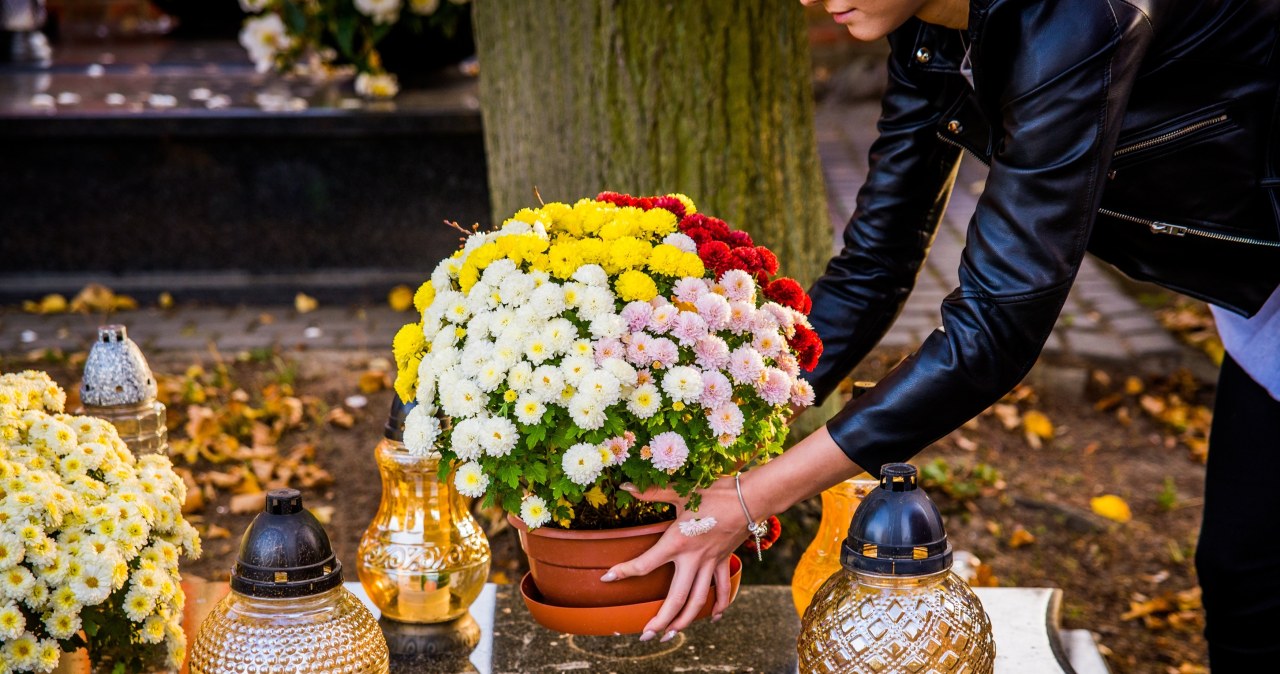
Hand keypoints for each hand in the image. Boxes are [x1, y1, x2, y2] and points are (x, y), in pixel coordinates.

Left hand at [600, 477, 750, 641]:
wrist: (749, 498)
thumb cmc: (713, 492)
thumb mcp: (680, 492)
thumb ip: (652, 492)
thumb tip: (625, 485)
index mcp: (677, 542)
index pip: (645, 564)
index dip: (624, 572)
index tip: (607, 578)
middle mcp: (692, 558)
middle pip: (676, 598)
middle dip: (661, 620)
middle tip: (646, 635)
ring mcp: (710, 563)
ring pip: (698, 600)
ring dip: (686, 620)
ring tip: (671, 635)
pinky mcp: (723, 561)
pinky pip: (723, 588)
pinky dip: (720, 605)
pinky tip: (714, 618)